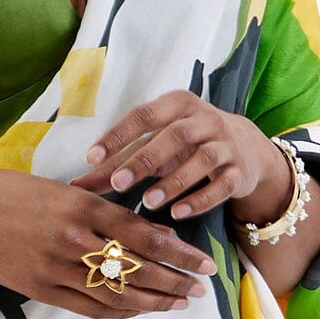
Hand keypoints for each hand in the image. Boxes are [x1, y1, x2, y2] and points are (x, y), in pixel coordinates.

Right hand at [0, 167, 216, 318]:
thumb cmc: (13, 192)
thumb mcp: (62, 189)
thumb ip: (100, 208)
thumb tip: (144, 229)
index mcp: (84, 206)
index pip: (146, 236)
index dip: (180, 254)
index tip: (203, 262)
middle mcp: (74, 238)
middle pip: (137, 269)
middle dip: (175, 281)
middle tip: (200, 289)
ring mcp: (56, 267)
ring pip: (116, 293)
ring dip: (152, 301)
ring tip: (177, 303)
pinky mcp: (41, 288)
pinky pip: (89, 307)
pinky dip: (118, 311)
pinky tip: (138, 310)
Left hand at [73, 93, 289, 228]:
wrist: (244, 148)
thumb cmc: (184, 145)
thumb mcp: (153, 146)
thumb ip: (117, 163)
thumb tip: (75, 186)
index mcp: (177, 104)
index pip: (144, 115)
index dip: (118, 135)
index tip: (90, 158)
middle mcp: (204, 119)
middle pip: (174, 136)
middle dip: (144, 160)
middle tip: (118, 184)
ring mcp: (225, 144)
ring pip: (202, 160)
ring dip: (174, 182)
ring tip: (147, 203)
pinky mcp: (238, 171)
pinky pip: (221, 185)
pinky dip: (200, 200)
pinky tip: (178, 214)